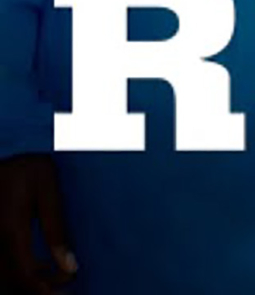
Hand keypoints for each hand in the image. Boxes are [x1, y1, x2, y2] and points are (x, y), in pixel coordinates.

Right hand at [1, 155, 75, 293]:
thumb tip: (69, 265)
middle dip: (38, 287)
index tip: (67, 285)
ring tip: (59, 277)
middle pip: (13, 280)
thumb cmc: (28, 165)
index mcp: (11, 229)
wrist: (6, 151)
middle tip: (65, 284)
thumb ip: (56, 226)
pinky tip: (44, 264)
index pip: (25, 276)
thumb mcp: (48, 189)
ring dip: (31, 279)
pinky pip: (6, 259)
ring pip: (7, 272)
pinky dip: (24, 268)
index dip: (44, 289)